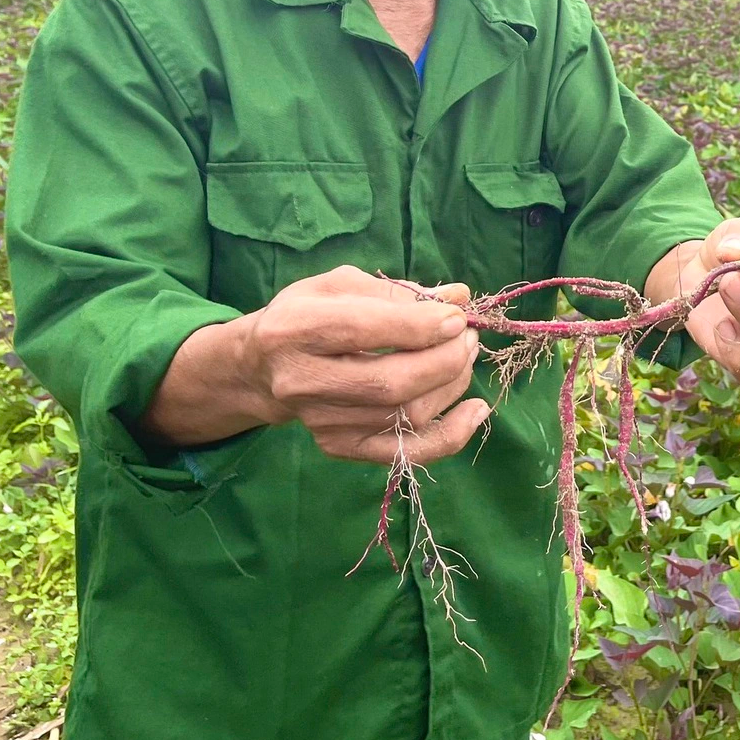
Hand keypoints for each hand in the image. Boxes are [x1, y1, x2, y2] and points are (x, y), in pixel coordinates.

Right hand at [147, 266, 489, 464]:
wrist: (262, 368)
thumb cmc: (308, 315)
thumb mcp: (340, 286)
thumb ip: (397, 291)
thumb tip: (459, 297)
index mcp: (295, 328)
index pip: (364, 330)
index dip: (420, 325)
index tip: (457, 318)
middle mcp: (301, 380)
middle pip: (390, 382)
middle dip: (445, 359)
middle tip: (468, 338)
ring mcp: (321, 421)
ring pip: (404, 414)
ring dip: (451, 385)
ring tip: (464, 356)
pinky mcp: (339, 447)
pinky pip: (405, 452)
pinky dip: (450, 435)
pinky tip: (476, 410)